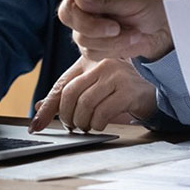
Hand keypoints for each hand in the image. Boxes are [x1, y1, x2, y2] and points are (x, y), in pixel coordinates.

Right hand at [10, 0, 176, 60]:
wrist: (165, 29)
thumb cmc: (151, 3)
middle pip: (67, 14)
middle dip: (91, 24)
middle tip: (116, 28)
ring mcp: (86, 21)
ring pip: (80, 36)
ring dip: (108, 39)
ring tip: (130, 31)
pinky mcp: (91, 41)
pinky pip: (92, 50)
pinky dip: (114, 48)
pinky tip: (129, 40)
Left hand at [30, 56, 156, 132]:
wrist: (152, 92)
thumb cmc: (120, 91)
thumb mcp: (92, 90)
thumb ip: (69, 96)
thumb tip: (39, 107)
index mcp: (89, 62)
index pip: (62, 85)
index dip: (47, 108)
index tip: (36, 127)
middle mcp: (101, 64)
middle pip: (70, 93)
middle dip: (68, 116)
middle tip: (73, 126)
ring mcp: (115, 75)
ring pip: (85, 104)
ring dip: (83, 122)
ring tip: (87, 126)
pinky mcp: (128, 89)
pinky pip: (103, 112)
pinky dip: (98, 124)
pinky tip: (100, 125)